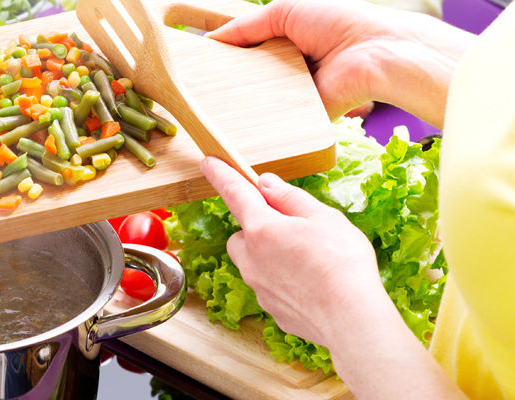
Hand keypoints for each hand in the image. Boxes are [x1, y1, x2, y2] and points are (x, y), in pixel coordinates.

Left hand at [201, 157, 465, 398]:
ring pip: (252, 262)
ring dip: (268, 255)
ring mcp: (258, 287)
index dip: (221, 174)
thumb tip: (265, 183)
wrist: (351, 319)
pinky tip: (310, 284)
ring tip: (307, 259)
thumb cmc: (342, 263)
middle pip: (242, 234)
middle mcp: (251, 258)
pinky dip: (282, 281)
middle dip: (258, 228)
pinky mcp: (270, 309)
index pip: (235, 193)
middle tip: (292, 229)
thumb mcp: (323, 217)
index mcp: (262, 228)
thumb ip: (290, 198)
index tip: (208, 162)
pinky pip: (269, 287)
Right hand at [206, 0, 473, 127]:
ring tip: (206, 105)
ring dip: (240, 101)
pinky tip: (232, 123)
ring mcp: (297, 93)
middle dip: (228, 80)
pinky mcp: (303, 116)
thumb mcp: (285, 11)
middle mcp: (291, 67)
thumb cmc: (338, 22)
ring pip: (259, 99)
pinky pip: (276, 119)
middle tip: (196, 87)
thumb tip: (212, 39)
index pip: (249, 49)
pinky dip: (259, 120)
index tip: (198, 63)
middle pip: (251, 76)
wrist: (375, 54)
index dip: (226, 55)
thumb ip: (246, 26)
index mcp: (289, 39)